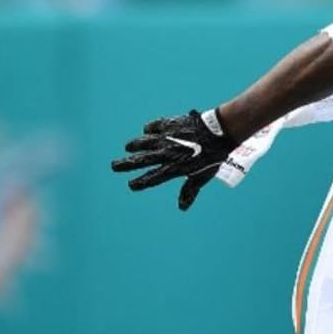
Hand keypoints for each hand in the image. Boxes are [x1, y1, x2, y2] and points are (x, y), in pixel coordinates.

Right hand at [111, 109, 235, 209]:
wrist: (218, 132)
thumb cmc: (212, 157)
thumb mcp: (202, 176)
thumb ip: (189, 191)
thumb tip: (182, 208)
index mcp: (173, 168)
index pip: (151, 178)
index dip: (140, 182)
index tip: (131, 185)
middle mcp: (166, 154)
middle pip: (140, 160)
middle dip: (125, 164)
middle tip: (114, 166)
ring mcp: (166, 138)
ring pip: (144, 142)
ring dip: (134, 145)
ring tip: (127, 147)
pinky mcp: (169, 125)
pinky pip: (154, 127)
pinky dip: (149, 129)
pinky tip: (147, 131)